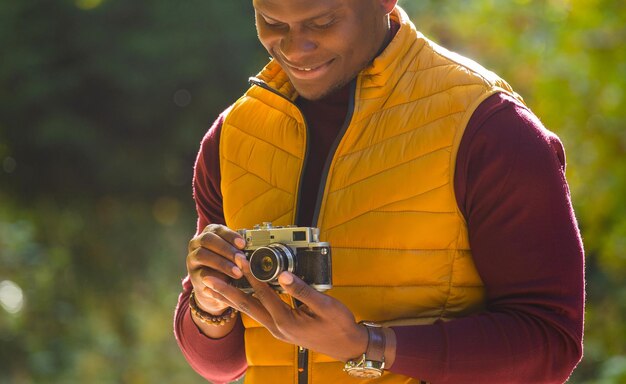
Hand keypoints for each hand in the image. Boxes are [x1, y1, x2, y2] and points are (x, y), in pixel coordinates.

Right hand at [186, 224, 244, 334]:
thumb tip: (259, 248)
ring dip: (222, 263)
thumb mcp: (234, 256)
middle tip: (241, 259)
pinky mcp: (193, 275)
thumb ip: (241, 250)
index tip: (243, 244)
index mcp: (209, 233)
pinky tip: (227, 281)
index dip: (231, 235)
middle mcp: (197, 243)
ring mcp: (193, 258)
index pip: (218, 229)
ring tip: (237, 272)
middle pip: (208, 239)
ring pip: (203, 255)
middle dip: (226, 249)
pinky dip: (216, 277)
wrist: (213, 288)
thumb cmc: (227, 267)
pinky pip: (202, 273)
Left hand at [207, 254, 368, 361]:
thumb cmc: (339, 325)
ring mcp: (277, 329)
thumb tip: (282, 274)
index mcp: (286, 320)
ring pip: (249, 311)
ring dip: (231, 297)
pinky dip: (244, 303)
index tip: (239, 258)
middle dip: (225, 290)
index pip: (263, 293)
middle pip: (245, 305)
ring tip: (213, 287)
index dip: (250, 274)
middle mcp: (277, 326)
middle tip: (207, 278)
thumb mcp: (325, 305)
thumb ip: (302, 290)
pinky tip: (238, 296)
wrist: (347, 346)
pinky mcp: (281, 328)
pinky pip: (257, 313)